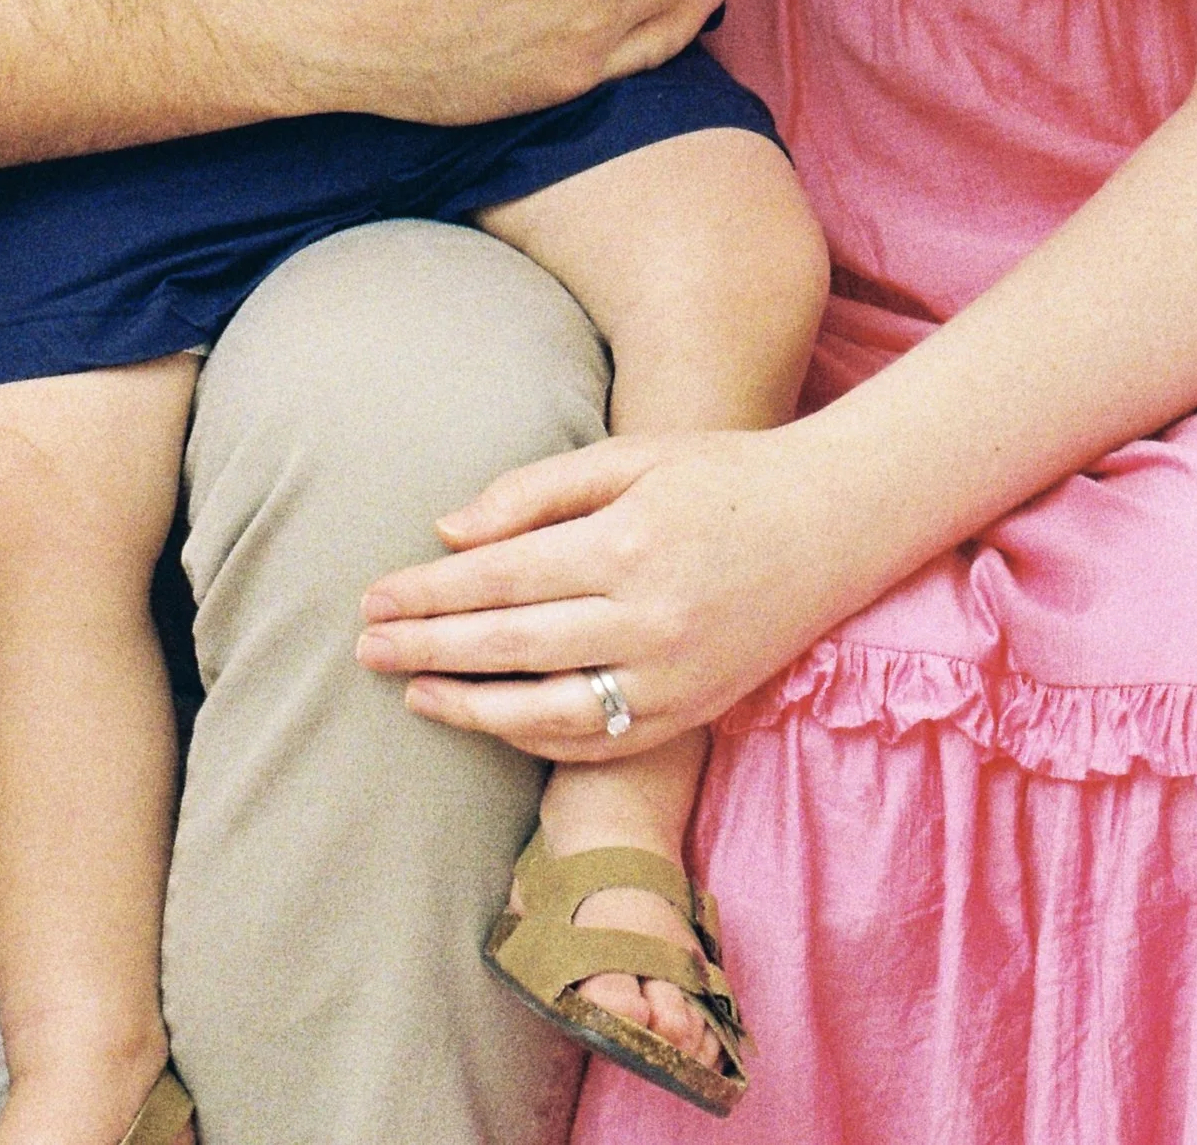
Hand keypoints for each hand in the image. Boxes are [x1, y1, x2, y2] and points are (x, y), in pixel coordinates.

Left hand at [355, 427, 847, 758]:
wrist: (832, 523)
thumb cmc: (722, 473)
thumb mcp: (631, 455)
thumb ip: (536, 492)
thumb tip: (448, 533)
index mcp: (625, 544)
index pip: (499, 578)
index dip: (428, 592)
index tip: (373, 598)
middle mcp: (646, 620)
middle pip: (508, 646)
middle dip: (426, 648)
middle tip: (364, 649)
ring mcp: (672, 678)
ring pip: (545, 713)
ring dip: (469, 708)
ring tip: (412, 692)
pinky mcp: (692, 713)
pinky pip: (597, 741)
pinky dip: (535, 737)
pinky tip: (490, 718)